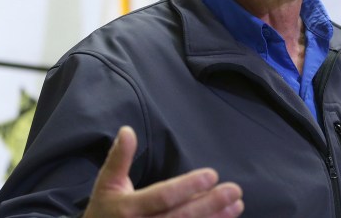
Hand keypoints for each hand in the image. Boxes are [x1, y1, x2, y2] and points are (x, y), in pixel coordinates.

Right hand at [83, 126, 243, 217]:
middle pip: (180, 217)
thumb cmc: (104, 211)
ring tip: (237, 205)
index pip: (163, 197)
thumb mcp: (106, 184)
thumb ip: (119, 158)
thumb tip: (128, 130)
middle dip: (210, 204)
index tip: (212, 175)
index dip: (187, 187)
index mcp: (127, 209)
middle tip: (234, 190)